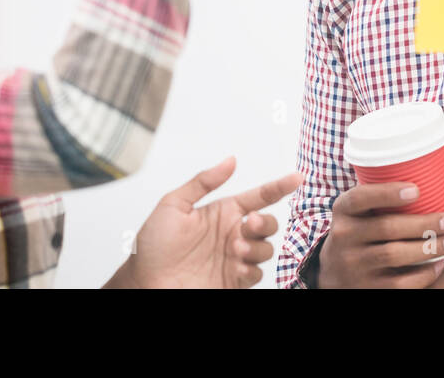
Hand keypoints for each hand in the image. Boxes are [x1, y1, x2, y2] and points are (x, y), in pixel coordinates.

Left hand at [123, 156, 300, 287]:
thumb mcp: (173, 205)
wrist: (145, 283)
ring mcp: (234, 258)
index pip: (258, 196)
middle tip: (249, 223)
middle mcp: (232, 234)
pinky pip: (256, 273)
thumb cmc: (153, 246)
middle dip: (266, 222)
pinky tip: (236, 265)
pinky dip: (251, 268)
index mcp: (222, 212)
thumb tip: (231, 160)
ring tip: (235, 248)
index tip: (298, 177)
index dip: (279, 186)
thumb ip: (203, 182)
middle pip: (269, 223)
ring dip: (256, 246)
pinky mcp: (233, 281)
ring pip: (266, 249)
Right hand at [316, 182, 443, 287]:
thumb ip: (378, 198)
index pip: (360, 198)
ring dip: (428, 248)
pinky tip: (438, 263)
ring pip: (395, 255)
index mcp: (343, 211)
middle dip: (423, 224)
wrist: (335, 272)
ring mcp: (354, 265)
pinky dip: (424, 273)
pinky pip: (400, 282)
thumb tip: (428, 176)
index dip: (388, 193)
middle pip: (386, 228)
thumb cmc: (359, 231)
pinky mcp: (367, 287)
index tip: (416, 190)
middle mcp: (344, 236)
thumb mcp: (356, 212)